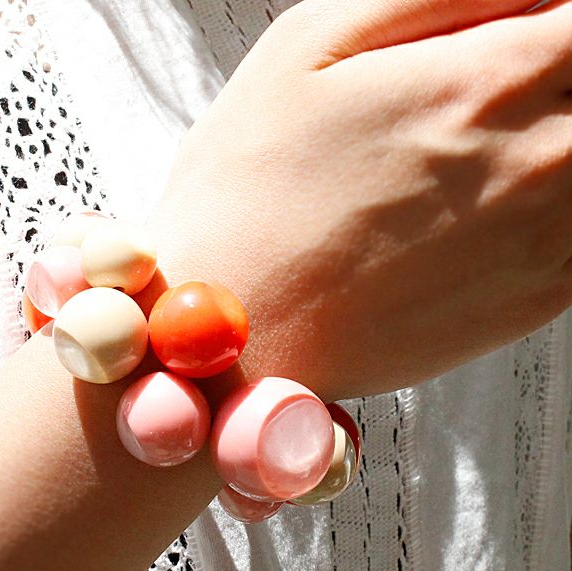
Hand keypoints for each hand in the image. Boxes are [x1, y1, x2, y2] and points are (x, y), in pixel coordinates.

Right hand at [147, 0, 571, 400]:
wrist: (234, 335)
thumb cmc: (247, 196)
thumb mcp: (309, 45)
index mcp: (490, 79)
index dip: (554, 23)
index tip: (520, 34)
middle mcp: (543, 161)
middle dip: (554, 76)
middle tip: (478, 98)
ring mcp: (547, 240)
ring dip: (555, 138)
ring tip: (462, 156)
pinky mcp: (537, 300)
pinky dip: (553, 206)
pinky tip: (479, 208)